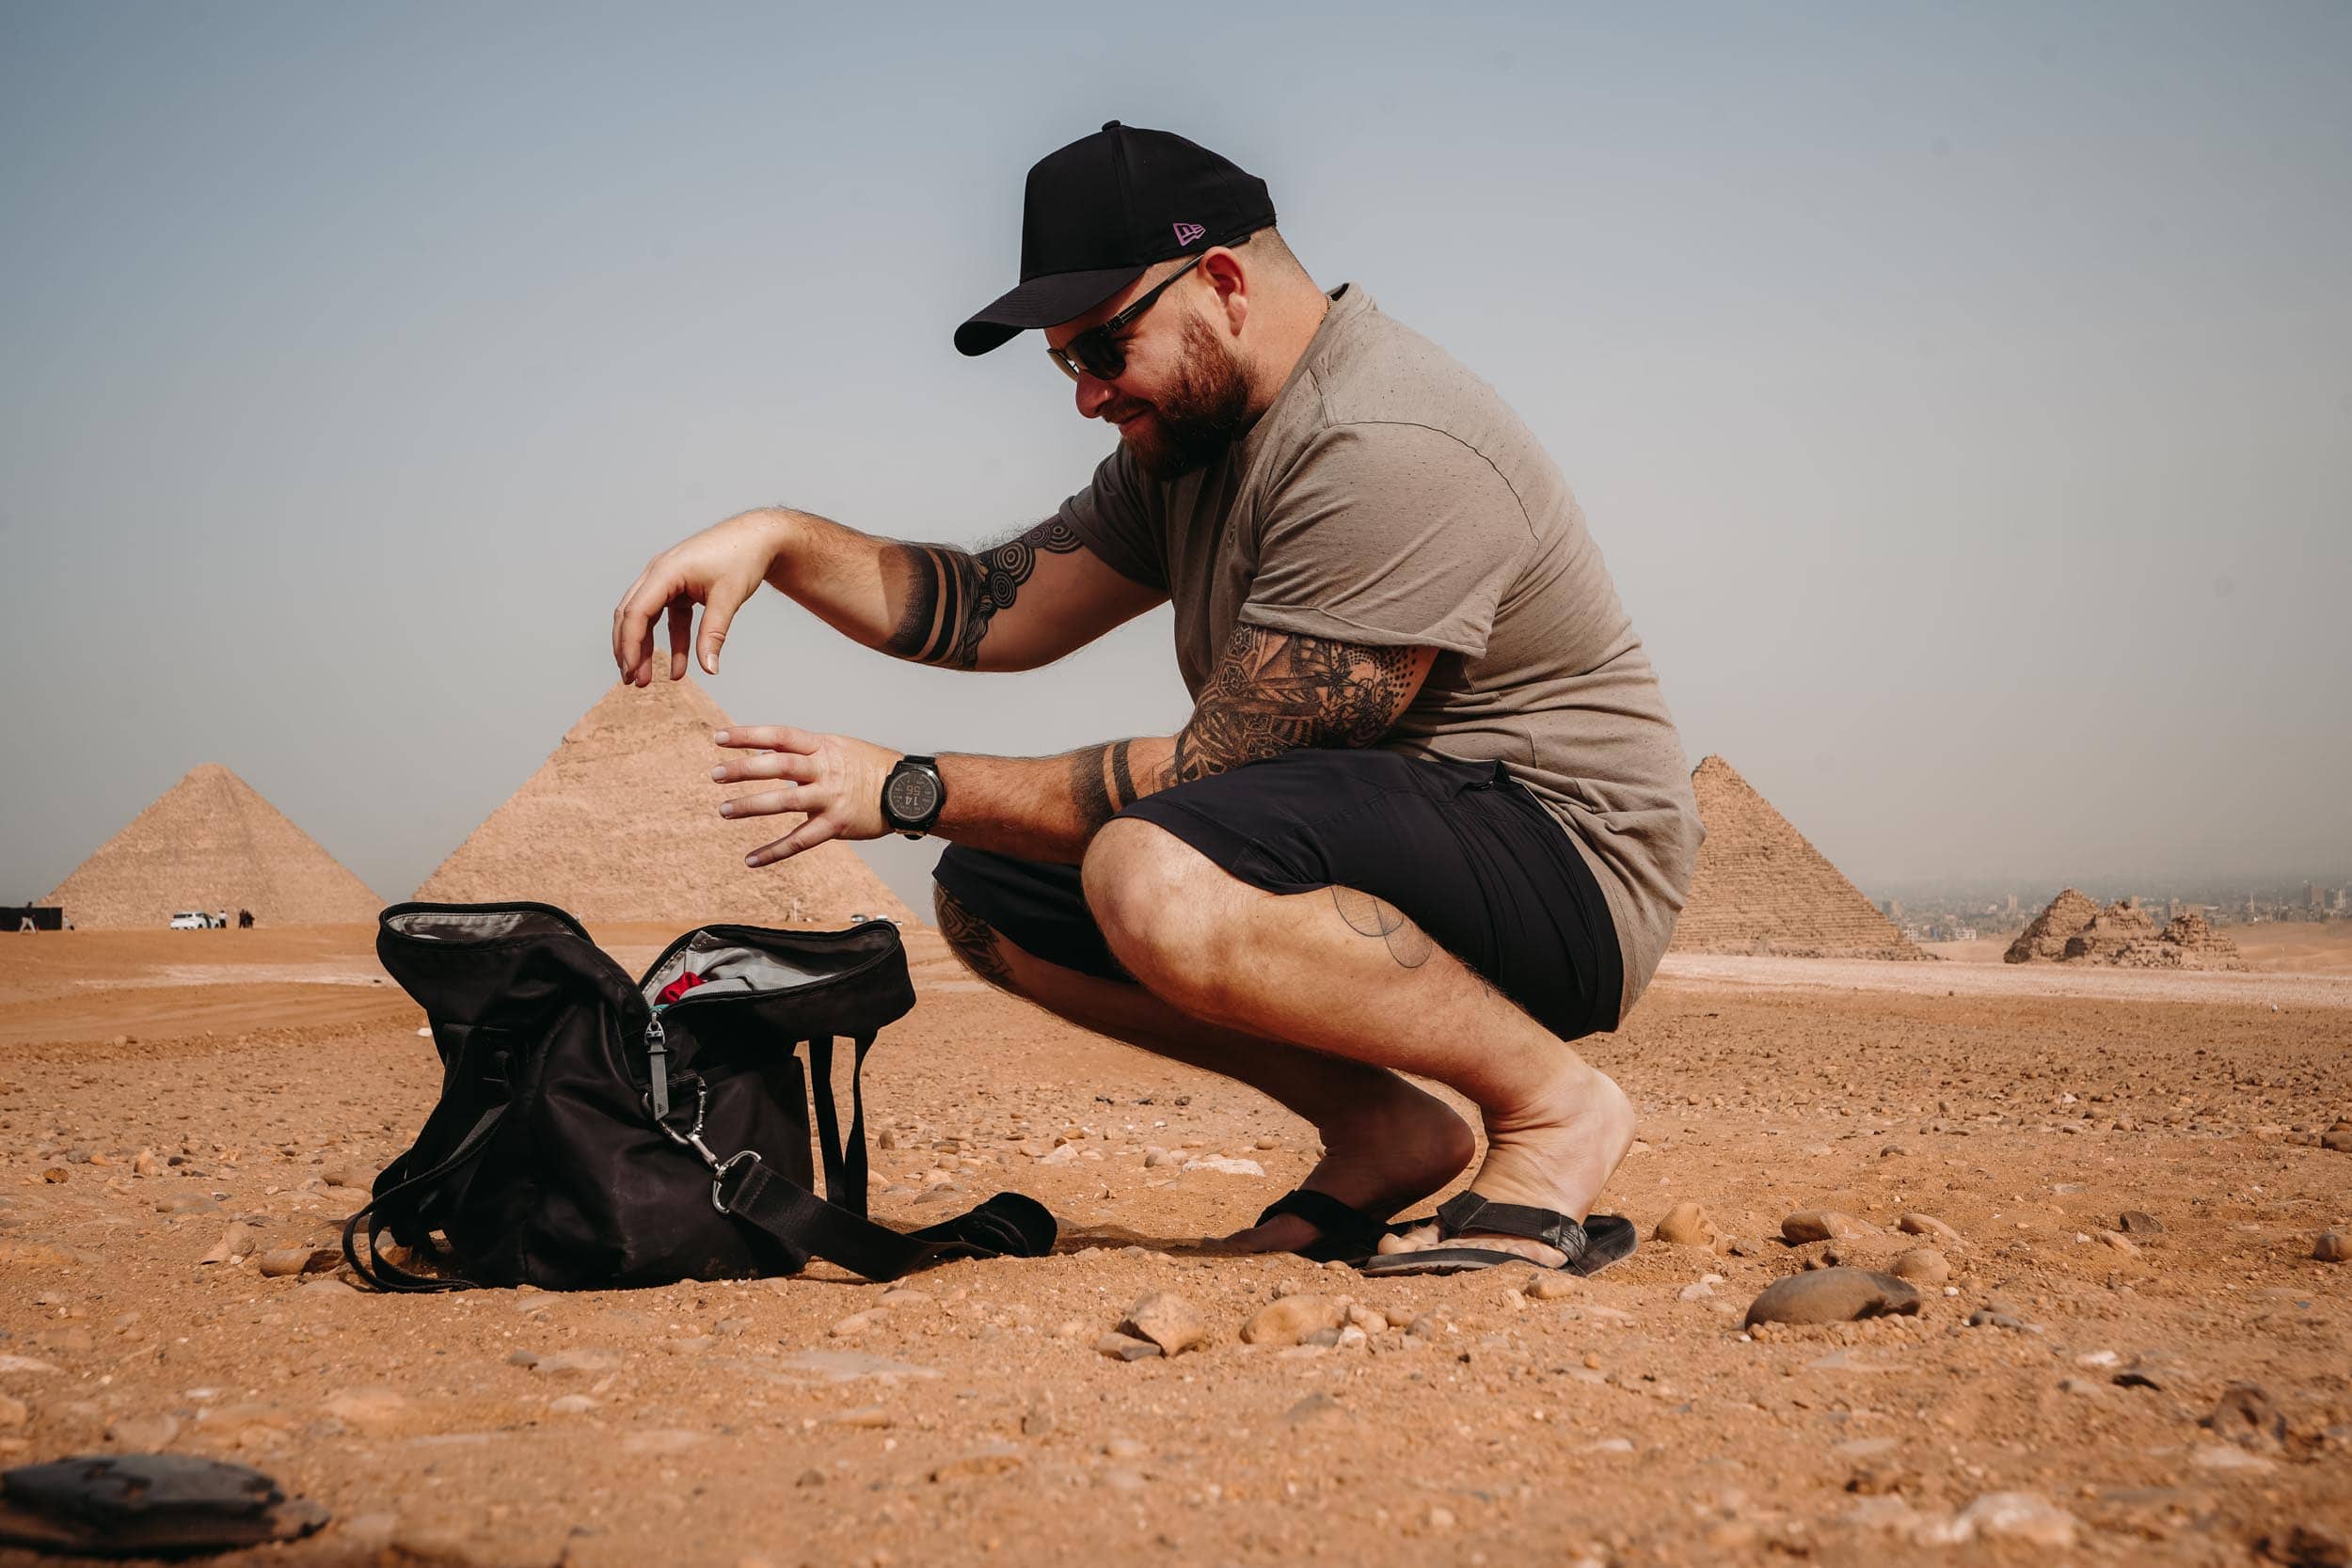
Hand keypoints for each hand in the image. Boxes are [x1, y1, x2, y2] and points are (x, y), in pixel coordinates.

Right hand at [611, 510, 795, 685]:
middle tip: (631, 680)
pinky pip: (668, 618)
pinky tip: (679, 669)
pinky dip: (671, 642)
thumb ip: (714, 634)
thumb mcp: (728, 598)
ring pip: (646, 617)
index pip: (635, 612)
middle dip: (628, 648)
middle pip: (630, 614)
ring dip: (645, 648)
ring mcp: (667, 579)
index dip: (630, 644)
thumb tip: (709, 669)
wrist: (759, 537)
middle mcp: (658, 573)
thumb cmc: (742, 559)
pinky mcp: (680, 587)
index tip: (631, 671)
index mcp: (664, 572)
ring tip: (644, 678)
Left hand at [711, 726, 902, 865]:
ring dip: (751, 806)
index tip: (720, 738)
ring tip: (724, 810)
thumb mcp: (839, 747)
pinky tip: (751, 859)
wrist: (909, 792)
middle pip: (778, 766)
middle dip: (744, 770)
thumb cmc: (871, 767)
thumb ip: (804, 751)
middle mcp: (825, 770)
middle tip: (716, 775)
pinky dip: (774, 851)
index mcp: (823, 747)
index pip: (780, 736)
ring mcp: (830, 798)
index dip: (749, 736)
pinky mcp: (836, 825)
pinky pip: (801, 841)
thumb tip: (765, 752)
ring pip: (785, 802)